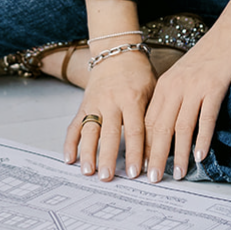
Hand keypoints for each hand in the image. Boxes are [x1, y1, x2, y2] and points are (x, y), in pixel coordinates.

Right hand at [64, 46, 155, 180]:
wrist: (116, 51)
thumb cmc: (139, 73)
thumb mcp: (153, 89)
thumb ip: (153, 115)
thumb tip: (161, 147)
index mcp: (132, 99)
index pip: (135, 131)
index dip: (135, 153)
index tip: (135, 173)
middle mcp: (111, 101)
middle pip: (109, 134)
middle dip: (108, 158)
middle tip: (108, 178)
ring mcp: (95, 103)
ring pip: (89, 131)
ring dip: (88, 153)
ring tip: (88, 172)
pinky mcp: (83, 104)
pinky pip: (74, 125)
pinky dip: (70, 143)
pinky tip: (69, 159)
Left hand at [142, 0, 230, 181]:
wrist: (229, 36)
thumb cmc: (206, 60)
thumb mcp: (182, 78)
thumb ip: (172, 101)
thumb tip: (164, 133)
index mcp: (164, 86)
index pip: (148, 121)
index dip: (144, 146)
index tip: (141, 166)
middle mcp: (175, 87)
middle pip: (160, 127)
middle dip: (155, 155)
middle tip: (152, 178)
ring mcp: (194, 87)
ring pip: (181, 126)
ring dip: (178, 153)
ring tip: (177, 174)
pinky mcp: (214, 88)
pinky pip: (206, 118)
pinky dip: (202, 138)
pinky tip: (199, 155)